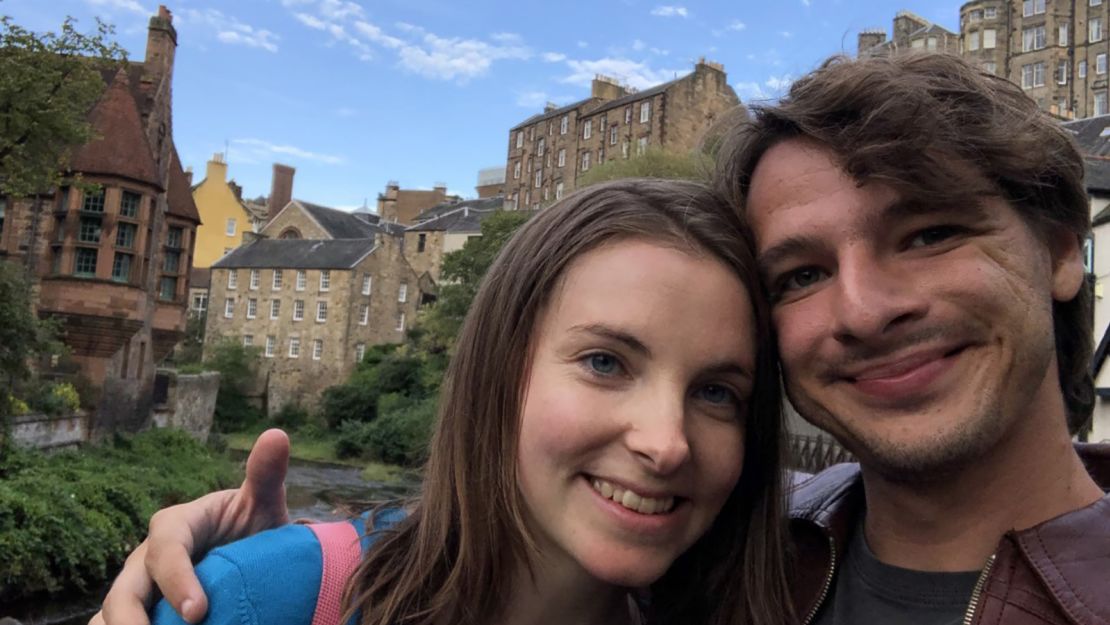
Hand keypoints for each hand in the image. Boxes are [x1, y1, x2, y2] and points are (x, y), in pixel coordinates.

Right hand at [91, 429, 291, 624]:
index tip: (197, 612)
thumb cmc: (250, 525)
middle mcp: (145, 559)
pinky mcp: (140, 611)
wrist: (248, 553)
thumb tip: (277, 434)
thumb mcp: (261, 502)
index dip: (176, 579)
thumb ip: (265, 474)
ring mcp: (138, 588)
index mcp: (174, 526)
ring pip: (107, 615)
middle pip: (123, 593)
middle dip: (129, 621)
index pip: (165, 550)